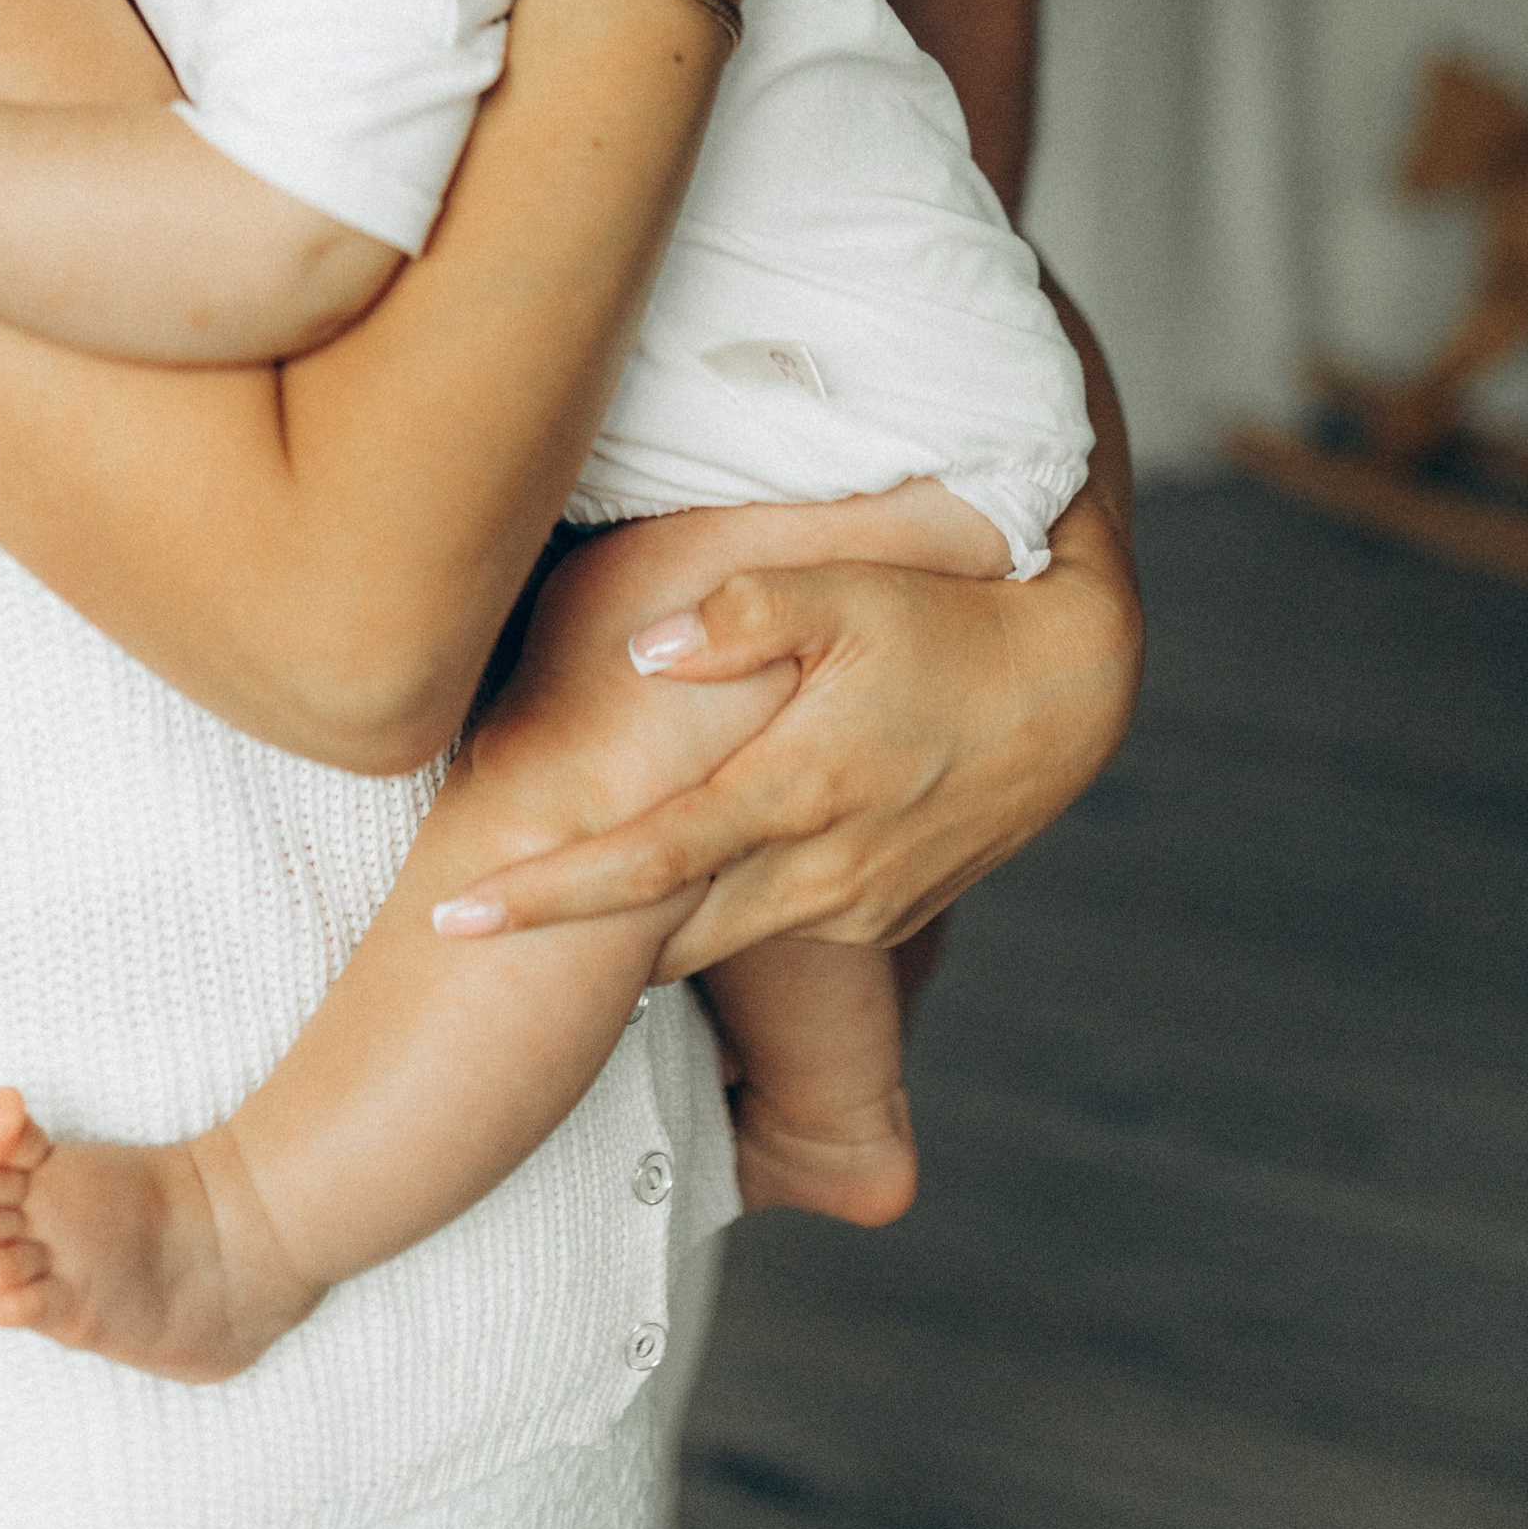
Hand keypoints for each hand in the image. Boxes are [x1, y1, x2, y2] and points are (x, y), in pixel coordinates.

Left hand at [442, 499, 1142, 969]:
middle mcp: (822, 873)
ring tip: (540, 905)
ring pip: (715, 938)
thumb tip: (645, 646)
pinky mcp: (883, 917)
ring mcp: (856, 907)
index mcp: (797, 791)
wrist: (1074, 691)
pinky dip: (716, 915)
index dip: (545, 895)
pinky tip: (678, 880)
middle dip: (561, 937)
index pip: (645, 861)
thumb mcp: (851, 589)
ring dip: (635, 931)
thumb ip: (744, 614)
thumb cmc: (950, 617)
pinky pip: (776, 928)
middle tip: (455, 925)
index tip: (453, 914)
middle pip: (660, 932)